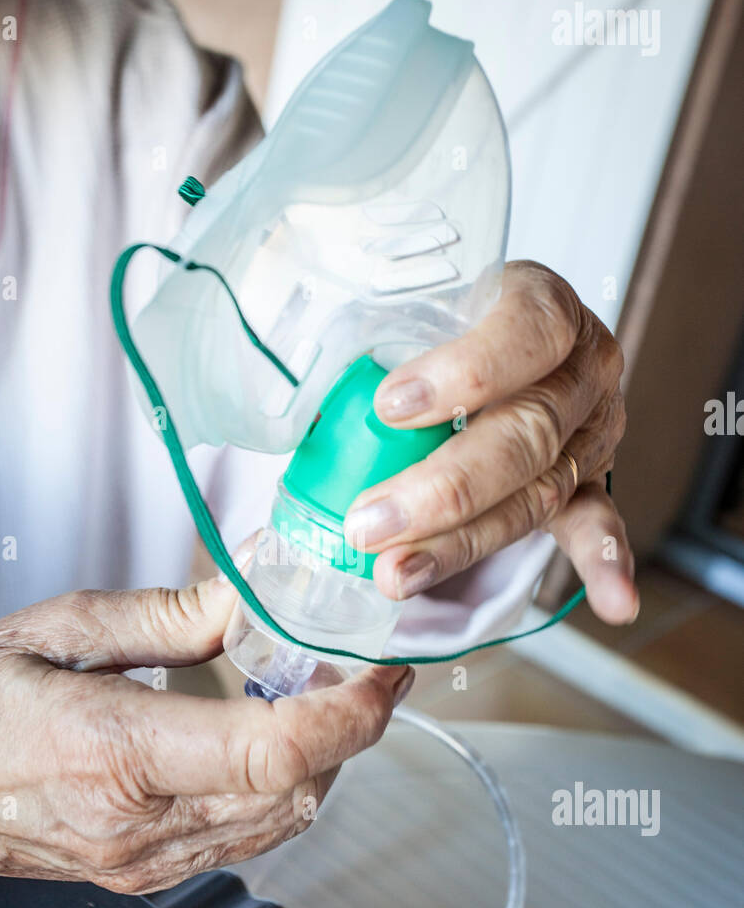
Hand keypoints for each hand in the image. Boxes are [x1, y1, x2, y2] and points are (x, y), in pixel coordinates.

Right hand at [0, 578, 410, 891]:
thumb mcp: (65, 628)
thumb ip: (175, 617)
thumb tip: (257, 595)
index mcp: (117, 754)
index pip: (275, 754)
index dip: (351, 715)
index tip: (384, 670)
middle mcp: (140, 825)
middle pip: (299, 792)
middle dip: (350, 730)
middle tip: (359, 666)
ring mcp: (143, 862)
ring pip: (282, 825)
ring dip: (321, 762)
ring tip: (319, 694)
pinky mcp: (143, 876)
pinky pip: (244, 840)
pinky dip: (279, 790)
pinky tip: (266, 740)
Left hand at [344, 260, 636, 623]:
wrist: (497, 332)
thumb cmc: (440, 322)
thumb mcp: (405, 305)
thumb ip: (362, 345)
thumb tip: (292, 403)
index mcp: (544, 305)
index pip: (526, 334)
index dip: (465, 373)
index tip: (389, 407)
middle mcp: (582, 370)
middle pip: (526, 434)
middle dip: (442, 489)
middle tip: (368, 524)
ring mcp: (591, 431)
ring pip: (536, 493)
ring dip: (464, 542)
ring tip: (397, 573)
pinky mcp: (587, 481)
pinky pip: (597, 524)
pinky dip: (605, 566)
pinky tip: (614, 602)